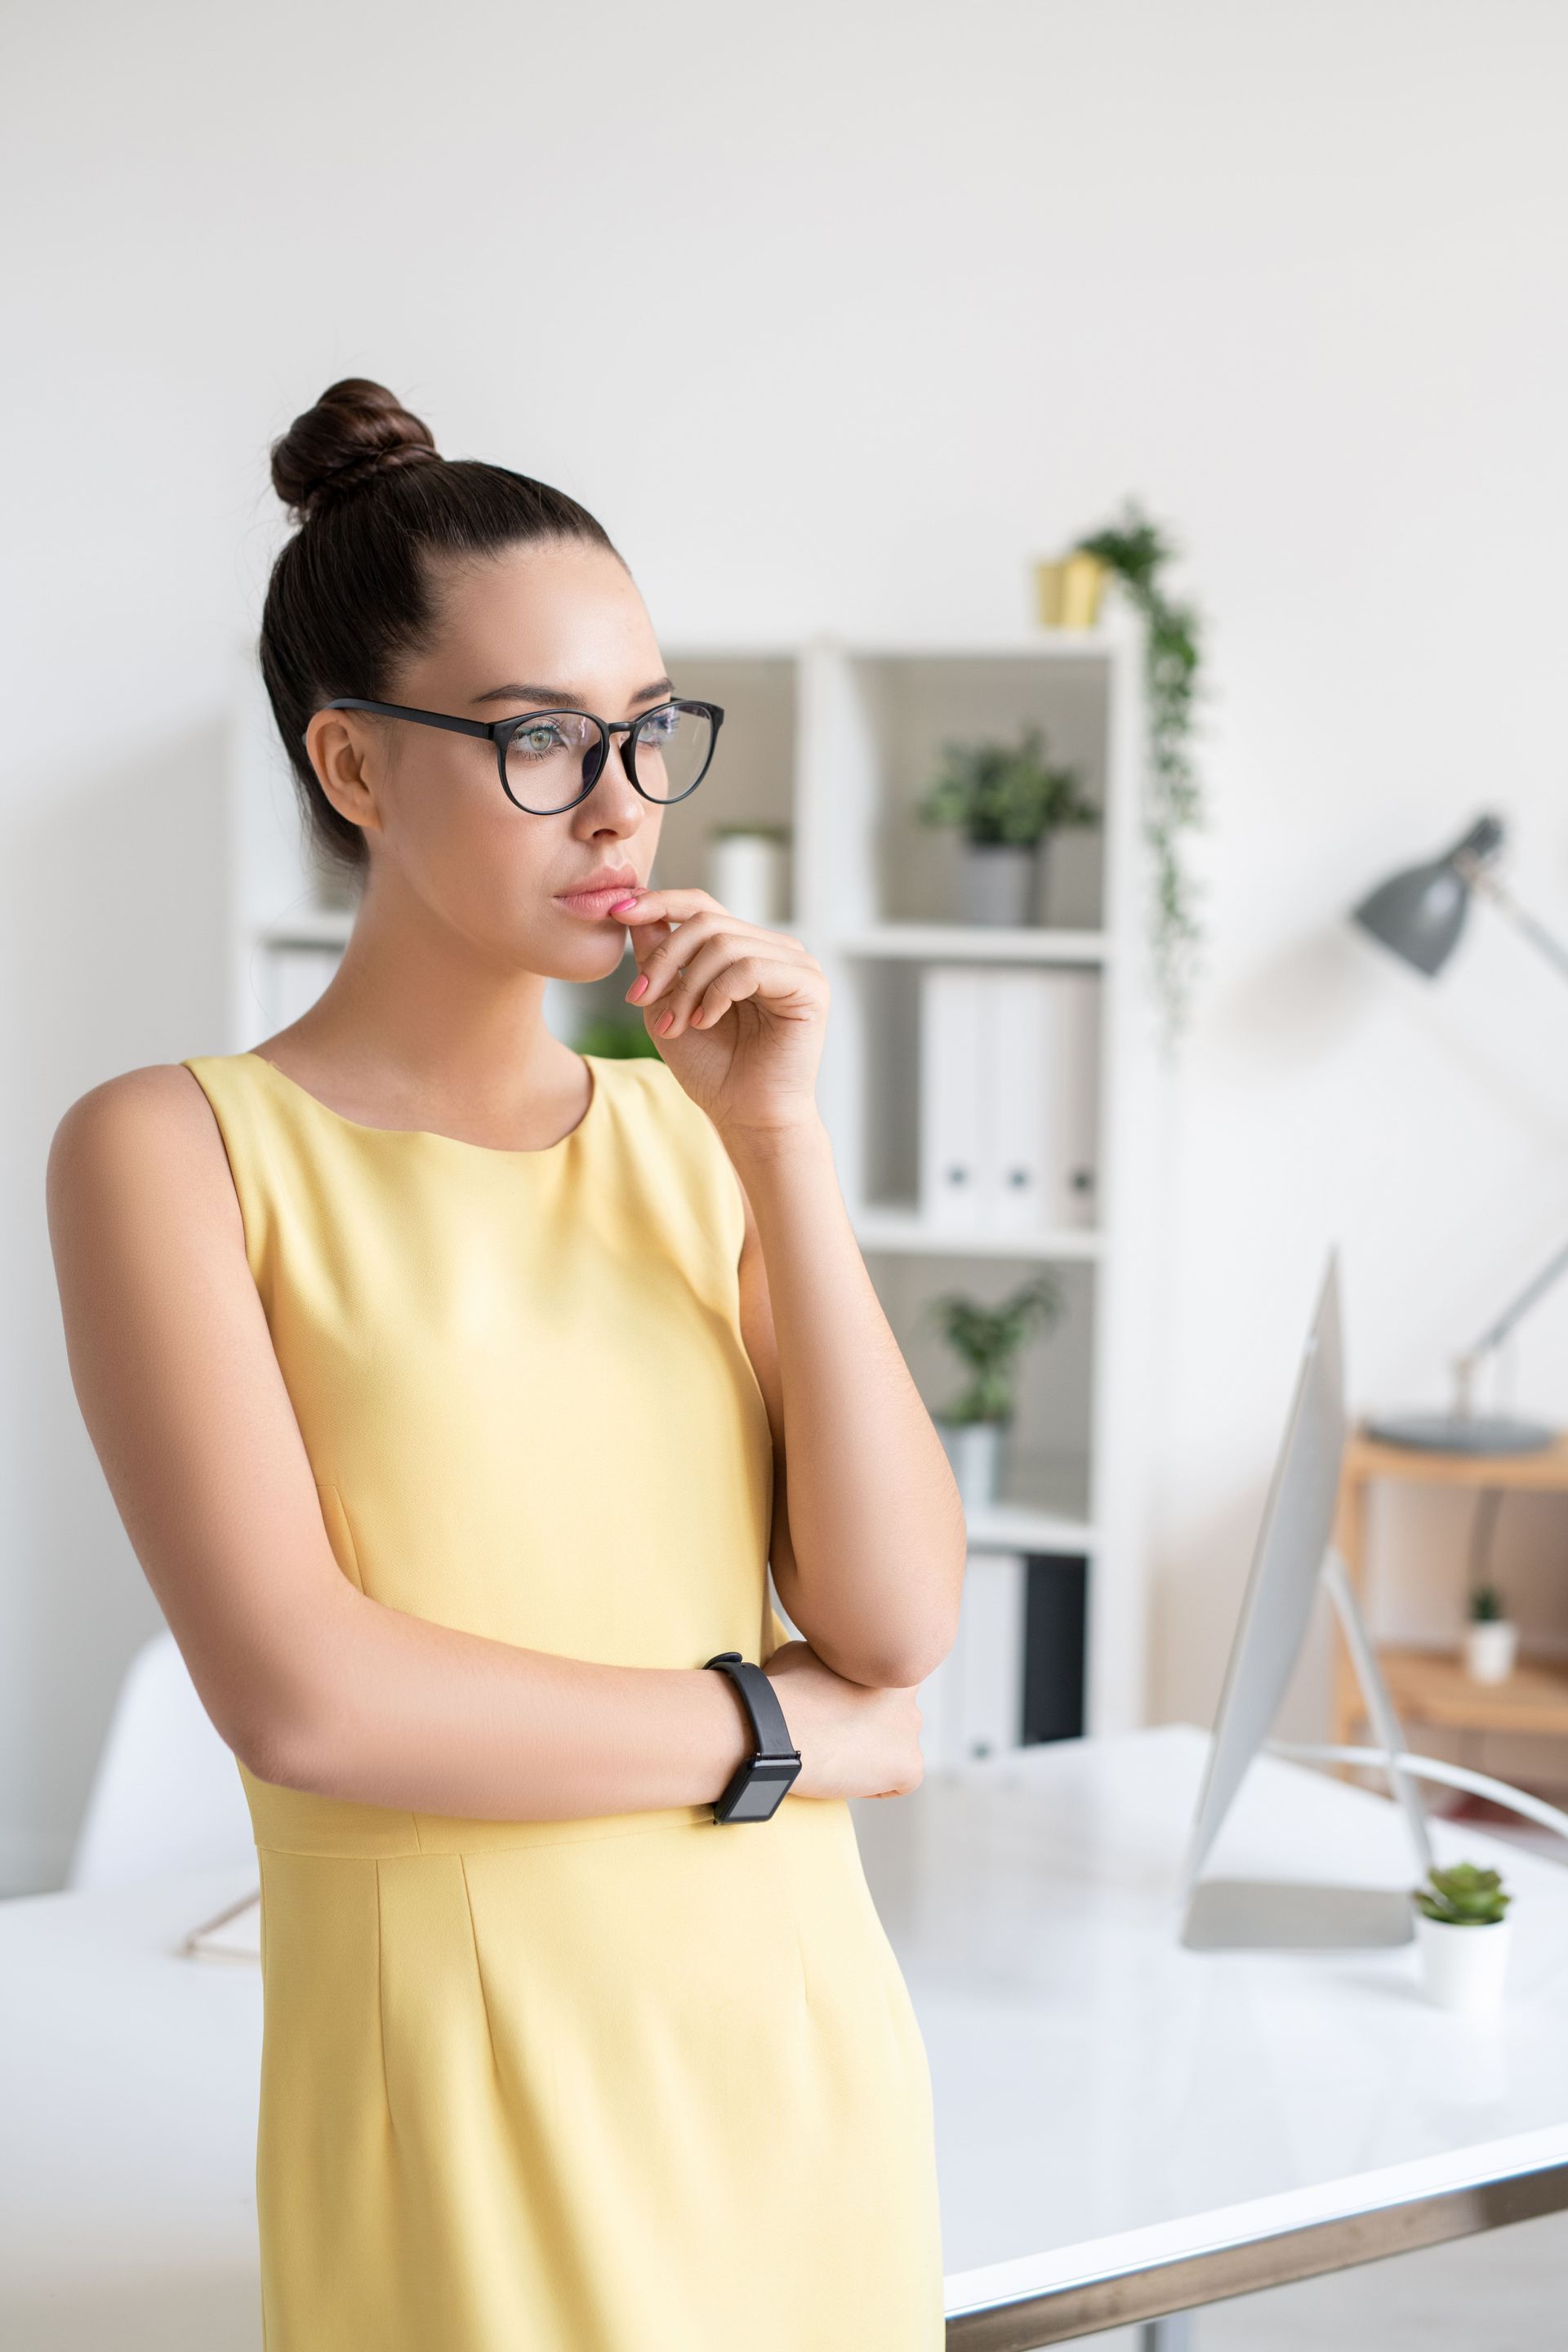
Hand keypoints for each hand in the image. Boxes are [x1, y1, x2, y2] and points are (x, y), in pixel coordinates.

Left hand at [610, 885, 827, 1137]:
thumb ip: (657, 956)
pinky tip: (706, 1022)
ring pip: (723, 944)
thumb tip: (634, 907)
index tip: (617, 912)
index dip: (659, 902)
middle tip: (640, 1000)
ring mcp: (796, 963)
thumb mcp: (667, 1003)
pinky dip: (716, 995)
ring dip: (687, 986)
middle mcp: (773, 948)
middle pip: (706, 921)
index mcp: (744, 948)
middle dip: (665, 960)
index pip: (702, 905)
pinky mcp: (809, 984)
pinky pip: (749, 967)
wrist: (744, 1115)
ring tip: (677, 1024)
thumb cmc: (711, 1067)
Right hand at [762, 1638, 925, 1801]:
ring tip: (838, 1755)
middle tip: (836, 1733)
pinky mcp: (910, 1767)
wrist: (779, 1731)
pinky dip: (876, 1786)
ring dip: (875, 1755)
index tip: (839, 1708)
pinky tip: (848, 1775)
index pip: (885, 1685)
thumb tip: (822, 1667)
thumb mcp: (805, 1654)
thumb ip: (830, 1659)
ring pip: (897, 1749)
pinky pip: (899, 1781)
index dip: (861, 1699)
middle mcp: (909, 1696)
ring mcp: (912, 1731)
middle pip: (894, 1717)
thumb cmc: (787, 1691)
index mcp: (887, 1666)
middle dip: (871, 1727)